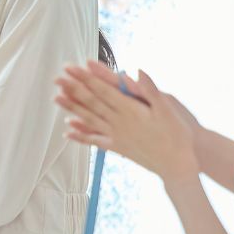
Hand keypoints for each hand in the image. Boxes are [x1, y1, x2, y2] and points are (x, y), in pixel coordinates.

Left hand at [54, 60, 198, 183]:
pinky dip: (80, 135)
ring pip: (89, 119)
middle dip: (73, 89)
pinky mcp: (117, 147)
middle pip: (92, 103)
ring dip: (72, 108)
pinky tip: (67, 131)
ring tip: (56, 98)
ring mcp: (116, 136)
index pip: (103, 90)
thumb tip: (138, 70)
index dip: (86, 78)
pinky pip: (95, 140)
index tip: (72, 68)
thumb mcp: (168, 110)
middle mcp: (119, 122)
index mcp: (130, 110)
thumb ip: (151, 90)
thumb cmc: (177, 135)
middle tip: (56, 78)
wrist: (177, 166)